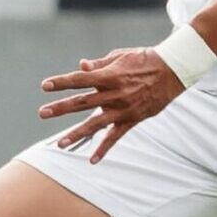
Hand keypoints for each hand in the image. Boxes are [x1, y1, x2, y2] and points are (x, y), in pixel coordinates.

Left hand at [39, 47, 184, 161]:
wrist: (173, 72)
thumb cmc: (144, 59)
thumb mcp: (120, 56)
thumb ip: (99, 65)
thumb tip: (81, 67)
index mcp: (109, 75)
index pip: (80, 80)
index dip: (61, 82)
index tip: (44, 86)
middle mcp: (114, 94)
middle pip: (82, 102)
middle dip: (61, 108)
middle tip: (43, 113)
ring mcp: (123, 109)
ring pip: (96, 124)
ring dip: (77, 133)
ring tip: (60, 143)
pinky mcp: (132, 119)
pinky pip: (116, 137)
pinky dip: (104, 149)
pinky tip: (92, 160)